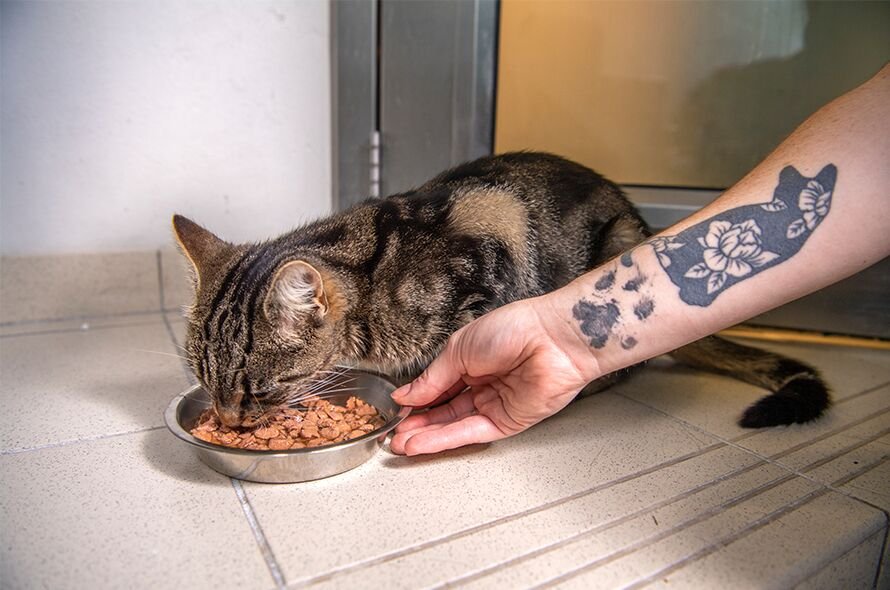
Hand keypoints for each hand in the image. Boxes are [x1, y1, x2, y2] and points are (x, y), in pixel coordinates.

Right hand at [389, 297, 599, 454]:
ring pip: (454, 424)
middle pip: (444, 410)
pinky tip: (423, 443)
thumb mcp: (460, 349)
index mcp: (471, 361)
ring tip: (401, 444)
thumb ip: (432, 378)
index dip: (415, 399)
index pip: (438, 386)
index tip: (394, 411)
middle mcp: (483, 384)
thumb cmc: (515, 329)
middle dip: (418, 424)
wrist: (553, 337)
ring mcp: (495, 404)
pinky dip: (445, 439)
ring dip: (427, 436)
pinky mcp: (509, 422)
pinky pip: (471, 432)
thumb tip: (406, 394)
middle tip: (392, 435)